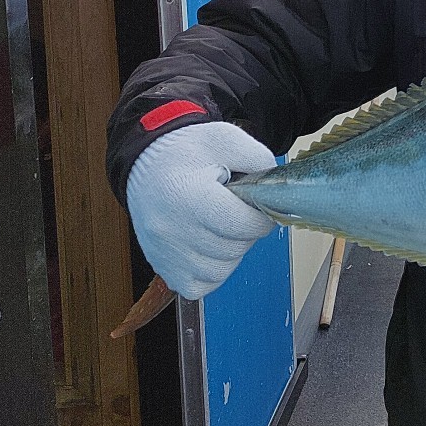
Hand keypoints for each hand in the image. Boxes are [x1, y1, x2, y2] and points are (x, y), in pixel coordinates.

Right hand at [125, 122, 276, 298]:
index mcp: (189, 195)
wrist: (147, 164)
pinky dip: (212, 271)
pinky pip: (199, 286)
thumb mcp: (226, 139)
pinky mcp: (162, 267)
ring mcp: (164, 252)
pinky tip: (210, 246)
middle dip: (246, 233)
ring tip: (223, 228)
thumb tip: (277, 190)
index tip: (257, 207)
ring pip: (219, 272)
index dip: (260, 218)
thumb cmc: (187, 153)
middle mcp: (171, 228)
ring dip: (231, 253)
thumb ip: (258, 159)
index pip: (241, 224)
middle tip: (238, 214)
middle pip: (233, 249)